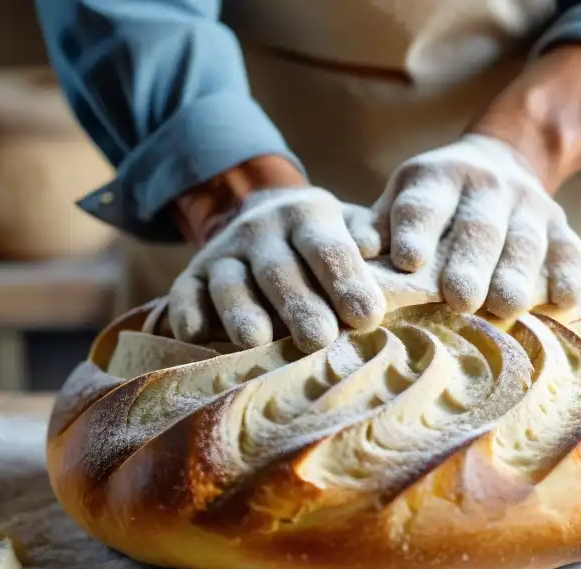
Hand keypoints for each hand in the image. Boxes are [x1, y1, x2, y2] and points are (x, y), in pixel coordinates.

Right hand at [168, 186, 384, 352]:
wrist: (257, 213)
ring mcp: (224, 253)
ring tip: (259, 342)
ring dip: (243, 313)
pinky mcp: (193, 276)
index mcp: (308, 216)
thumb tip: (393, 254)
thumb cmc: (321, 241)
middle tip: (319, 340)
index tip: (366, 316)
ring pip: (232, 283)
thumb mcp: (347, 228)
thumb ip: (368, 242)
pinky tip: (194, 336)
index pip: (328, 248)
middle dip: (298, 305)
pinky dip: (187, 313)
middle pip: (280, 271)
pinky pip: (186, 294)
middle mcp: (262, 231)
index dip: (346, 280)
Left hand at [372, 134, 580, 319]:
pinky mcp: (561, 227)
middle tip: (460, 300)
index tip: (406, 260)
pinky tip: (563, 303)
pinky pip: (570, 251)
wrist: (500, 162)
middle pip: (479, 228)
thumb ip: (381, 226)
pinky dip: (569, 276)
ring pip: (525, 242)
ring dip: (517, 275)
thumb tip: (359, 251)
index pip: (425, 205)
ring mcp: (529, 206)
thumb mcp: (403, 198)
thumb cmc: (434, 202)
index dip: (416, 230)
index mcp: (438, 178)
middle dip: (470, 264)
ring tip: (506, 307)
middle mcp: (486, 186)